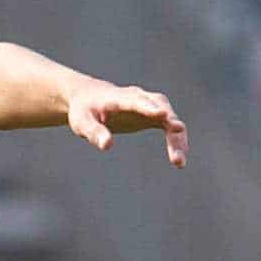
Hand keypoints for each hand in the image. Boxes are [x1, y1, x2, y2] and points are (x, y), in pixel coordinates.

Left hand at [67, 83, 187, 167]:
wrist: (90, 97)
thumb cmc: (84, 110)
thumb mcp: (82, 122)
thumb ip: (94, 132)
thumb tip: (107, 146)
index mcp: (119, 97)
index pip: (136, 100)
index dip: (149, 108)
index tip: (163, 116)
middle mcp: (138, 98)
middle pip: (160, 108)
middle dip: (170, 126)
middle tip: (175, 150)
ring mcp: (149, 105)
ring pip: (170, 118)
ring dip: (177, 138)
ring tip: (179, 162)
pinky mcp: (154, 115)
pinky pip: (171, 126)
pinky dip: (176, 141)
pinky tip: (179, 160)